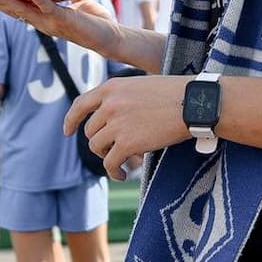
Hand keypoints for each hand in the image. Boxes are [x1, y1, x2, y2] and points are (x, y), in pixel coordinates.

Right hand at [0, 0, 122, 58]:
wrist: (111, 38)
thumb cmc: (94, 20)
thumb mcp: (76, 0)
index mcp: (40, 15)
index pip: (12, 5)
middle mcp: (40, 21)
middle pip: (8, 8)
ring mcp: (50, 22)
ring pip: (21, 11)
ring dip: (3, 1)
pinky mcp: (65, 21)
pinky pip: (49, 9)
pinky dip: (40, 0)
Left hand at [64, 74, 188, 179]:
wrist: (194, 103)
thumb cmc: (176, 94)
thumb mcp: (141, 86)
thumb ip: (122, 98)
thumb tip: (112, 119)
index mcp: (112, 88)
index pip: (81, 104)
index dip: (71, 120)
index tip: (67, 131)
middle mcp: (109, 105)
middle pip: (91, 131)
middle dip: (100, 143)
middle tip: (113, 151)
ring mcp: (117, 124)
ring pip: (98, 148)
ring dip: (107, 158)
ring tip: (119, 164)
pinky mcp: (127, 143)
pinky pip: (110, 163)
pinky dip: (114, 172)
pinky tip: (123, 175)